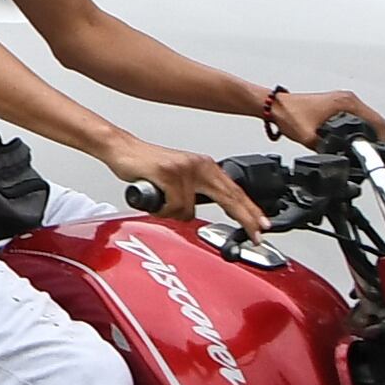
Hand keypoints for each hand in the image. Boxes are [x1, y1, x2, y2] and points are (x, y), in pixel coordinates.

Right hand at [96, 129, 274, 240]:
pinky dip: (162, 209)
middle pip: (230, 198)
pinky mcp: (168, 175)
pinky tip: (155, 199)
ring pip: (190, 210)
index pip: (234, 191)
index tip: (262, 227)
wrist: (122, 149)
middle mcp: (199, 165)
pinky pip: (173, 206)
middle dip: (245, 219)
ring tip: (162, 202)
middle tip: (256, 235)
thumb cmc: (148, 165)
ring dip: (173, 212)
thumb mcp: (181, 176)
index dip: (250, 211)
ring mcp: (184, 170)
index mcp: (205, 165)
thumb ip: (197, 190)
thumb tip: (207, 211)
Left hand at [255, 85, 384, 151]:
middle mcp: (347, 99)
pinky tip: (354, 138)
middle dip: (377, 138)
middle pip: (375, 119)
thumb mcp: (311, 138)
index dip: (382, 140)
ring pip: (367, 118)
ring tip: (365, 148)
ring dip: (369, 132)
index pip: (377, 121)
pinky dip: (360, 127)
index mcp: (346, 103)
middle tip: (373, 154)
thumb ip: (328, 150)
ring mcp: (342, 100)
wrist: (275, 107)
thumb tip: (339, 159)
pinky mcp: (337, 104)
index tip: (380, 153)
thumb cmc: (289, 114)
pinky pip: (357, 116)